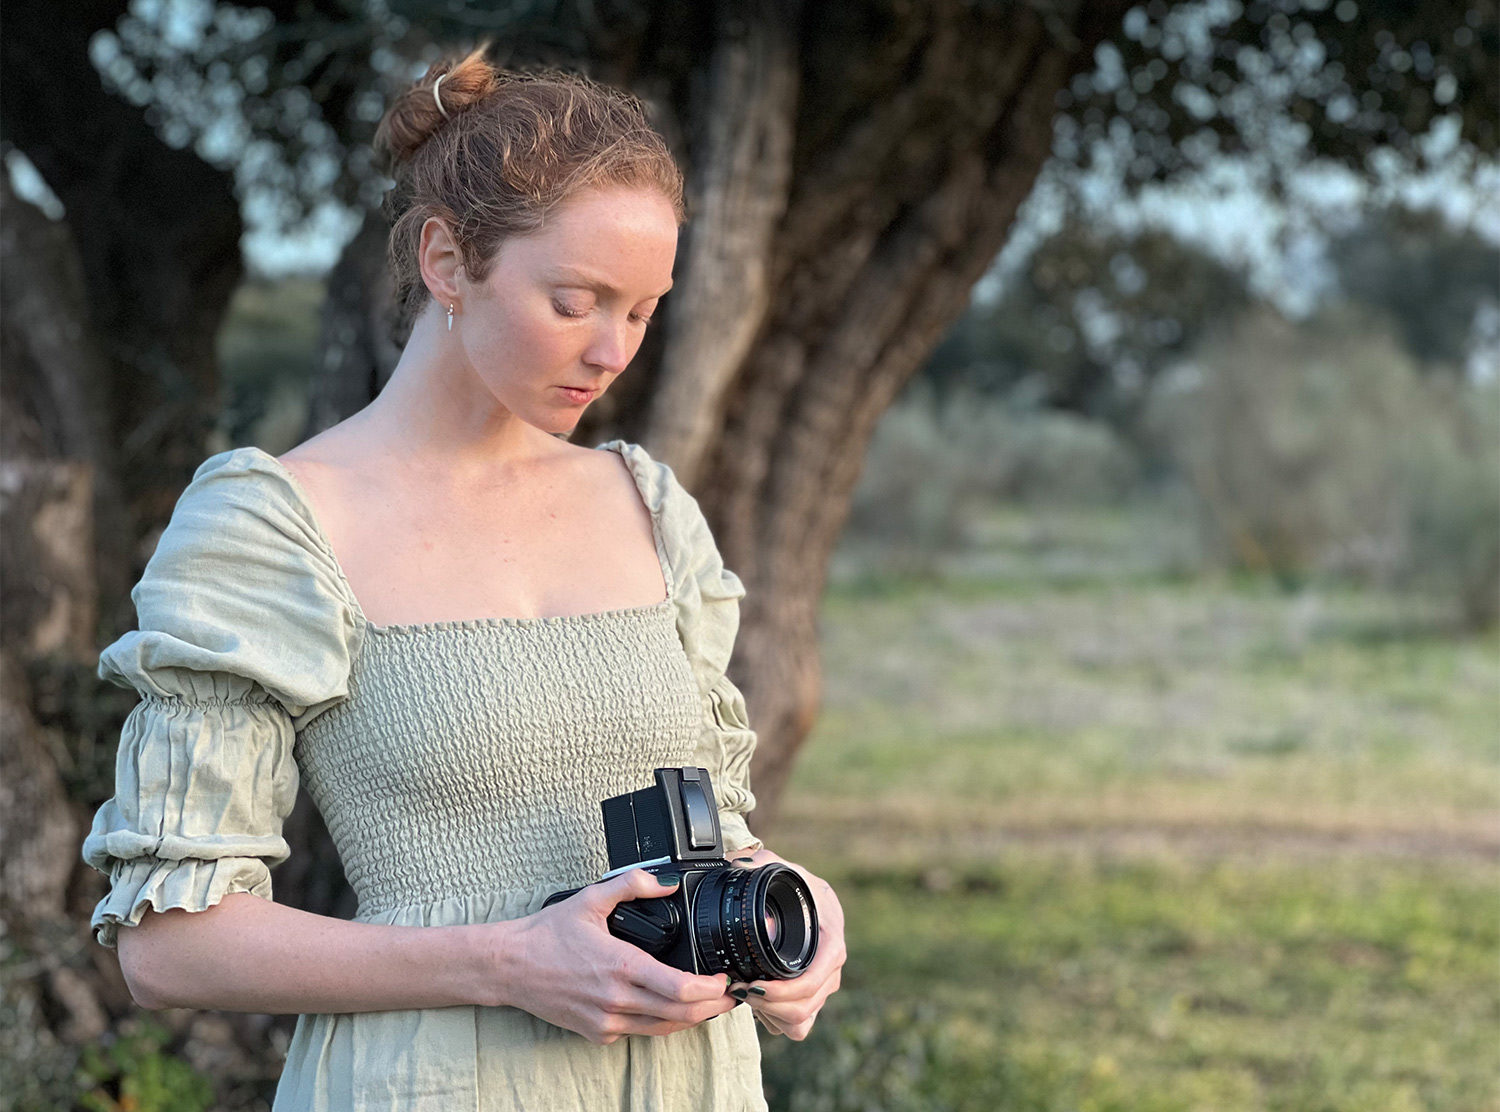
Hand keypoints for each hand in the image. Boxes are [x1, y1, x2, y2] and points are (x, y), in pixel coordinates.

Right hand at [492, 868, 737, 1043]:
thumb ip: (632, 884)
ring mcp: (607, 1021)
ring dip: (691, 1019)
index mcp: (621, 966)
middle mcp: (617, 999)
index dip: (711, 989)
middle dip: (712, 1007)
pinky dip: (660, 1022)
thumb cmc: (548, 934)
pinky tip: (669, 1007)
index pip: (680, 989)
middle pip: (680, 1015)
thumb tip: (666, 881)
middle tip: (730, 994)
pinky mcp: (597, 1033)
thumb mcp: (591, 899)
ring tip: (710, 1003)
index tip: (725, 979)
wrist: (510, 967)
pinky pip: (639, 1032)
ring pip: (663, 1029)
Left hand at [726, 852, 846, 1040]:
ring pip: (801, 1020)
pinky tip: (760, 1004)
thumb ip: (759, 863)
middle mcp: (832, 967)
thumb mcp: (780, 868)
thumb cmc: (795, 886)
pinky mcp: (813, 997)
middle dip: (769, 1004)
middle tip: (741, 989)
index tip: (753, 985)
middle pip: (806, 1006)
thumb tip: (739, 865)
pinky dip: (777, 1021)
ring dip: (771, 1014)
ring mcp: (824, 985)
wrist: (806, 897)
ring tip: (747, 994)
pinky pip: (799, 1026)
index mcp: (830, 940)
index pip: (815, 980)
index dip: (784, 991)